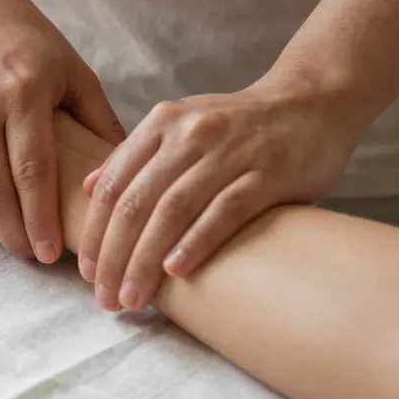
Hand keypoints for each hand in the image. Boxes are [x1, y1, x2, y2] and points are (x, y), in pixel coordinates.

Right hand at [0, 0, 124, 262]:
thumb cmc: (25, 38)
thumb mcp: (72, 70)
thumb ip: (99, 120)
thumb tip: (124, 175)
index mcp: (23, 91)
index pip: (33, 171)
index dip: (42, 219)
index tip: (53, 252)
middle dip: (14, 234)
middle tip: (32, 255)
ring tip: (9, 240)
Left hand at [77, 79, 362, 310]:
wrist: (313, 100)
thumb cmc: (240, 125)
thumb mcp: (182, 126)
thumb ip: (137, 155)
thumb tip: (86, 185)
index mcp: (162, 123)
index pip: (113, 184)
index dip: (94, 232)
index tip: (86, 272)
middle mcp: (190, 134)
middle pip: (136, 202)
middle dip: (114, 256)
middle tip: (104, 298)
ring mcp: (230, 152)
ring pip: (172, 210)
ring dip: (146, 260)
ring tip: (133, 297)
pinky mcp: (268, 172)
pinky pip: (224, 210)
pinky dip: (195, 242)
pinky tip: (176, 272)